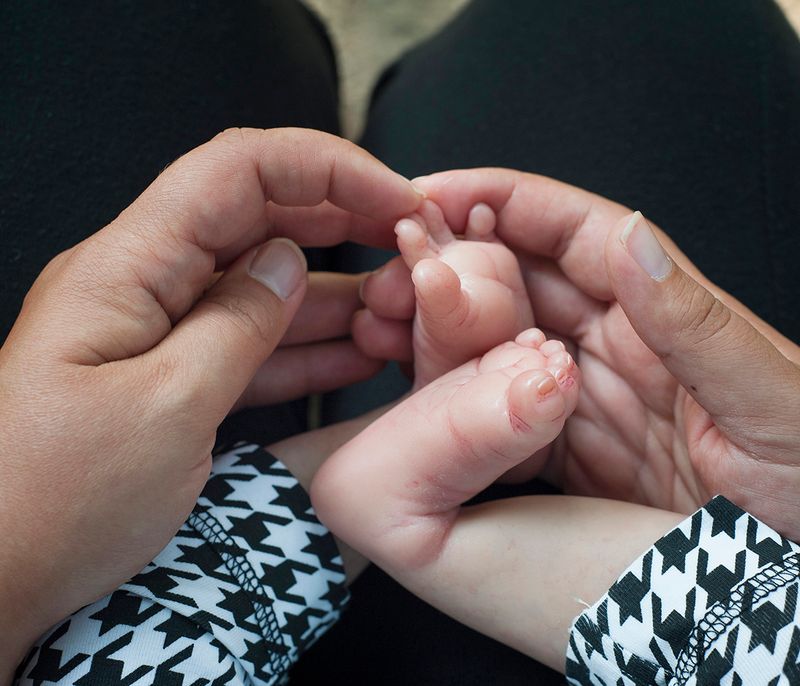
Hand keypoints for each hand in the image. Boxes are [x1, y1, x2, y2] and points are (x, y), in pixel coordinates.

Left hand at [0, 127, 420, 670]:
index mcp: (127, 267)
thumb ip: (236, 324)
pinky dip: (305, 348)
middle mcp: (142, 284)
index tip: (396, 197)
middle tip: (413, 245)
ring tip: (400, 310)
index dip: (328, 170)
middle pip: (257, 217)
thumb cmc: (50, 503)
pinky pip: (249, 345)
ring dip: (334, 294)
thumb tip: (287, 263)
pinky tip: (358, 357)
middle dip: (343, 221)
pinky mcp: (171, 376)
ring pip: (262, 286)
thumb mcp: (164, 410)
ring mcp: (158, 331)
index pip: (239, 172)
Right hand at [362, 169, 799, 536]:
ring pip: (499, 342)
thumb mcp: (772, 405)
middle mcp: (622, 347)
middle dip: (455, 259)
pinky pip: (500, 408)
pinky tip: (418, 389)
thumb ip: (698, 327)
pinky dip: (455, 393)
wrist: (796, 570)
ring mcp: (590, 398)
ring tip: (389, 319)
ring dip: (443, 325)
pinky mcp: (572, 451)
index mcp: (667, 318)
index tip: (441, 191)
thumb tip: (629, 239)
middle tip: (397, 262)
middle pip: (524, 281)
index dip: (507, 201)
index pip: (577, 233)